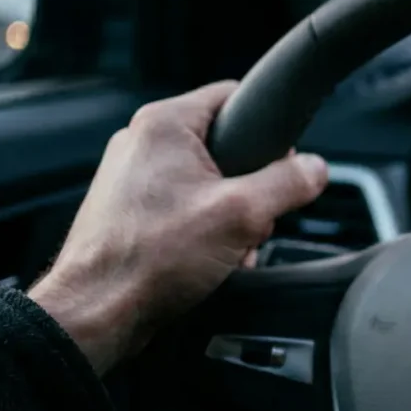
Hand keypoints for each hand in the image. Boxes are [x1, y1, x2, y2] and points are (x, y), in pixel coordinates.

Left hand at [28, 81, 328, 374]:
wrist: (96, 314)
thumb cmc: (151, 259)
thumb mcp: (243, 215)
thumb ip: (288, 183)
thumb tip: (315, 169)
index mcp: (164, 124)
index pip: (234, 96)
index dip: (269, 128)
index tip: (283, 162)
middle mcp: (142, 142)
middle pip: (225, 144)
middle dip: (251, 185)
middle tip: (253, 217)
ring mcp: (131, 177)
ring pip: (207, 181)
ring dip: (230, 214)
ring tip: (227, 246)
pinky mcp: (129, 211)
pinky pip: (184, 206)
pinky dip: (204, 229)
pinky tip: (209, 259)